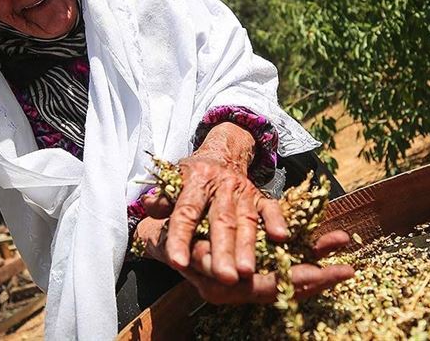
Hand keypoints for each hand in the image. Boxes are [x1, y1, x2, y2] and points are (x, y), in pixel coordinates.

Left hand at [143, 122, 287, 283]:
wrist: (223, 152)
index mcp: (195, 180)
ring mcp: (243, 190)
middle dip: (222, 250)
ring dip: (247, 246)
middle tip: (223, 278)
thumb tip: (149, 206)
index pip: (186, 212)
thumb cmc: (193, 175)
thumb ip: (161, 198)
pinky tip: (280, 238)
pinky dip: (276, 221)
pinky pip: (271, 208)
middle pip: (221, 220)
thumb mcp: (172, 179)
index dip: (180, 237)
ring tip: (247, 272)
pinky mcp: (261, 195)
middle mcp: (221, 184)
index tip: (176, 262)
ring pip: (246, 220)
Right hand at [181, 230, 353, 304]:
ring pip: (291, 279)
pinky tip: (334, 243)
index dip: (291, 281)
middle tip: (345, 271)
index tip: (318, 274)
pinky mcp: (260, 266)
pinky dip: (311, 254)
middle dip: (317, 279)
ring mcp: (252, 279)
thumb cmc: (170, 238)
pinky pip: (289, 263)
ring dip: (321, 268)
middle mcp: (239, 288)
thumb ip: (191, 251)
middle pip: (284, 288)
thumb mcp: (176, 241)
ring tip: (349, 260)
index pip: (264, 289)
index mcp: (221, 288)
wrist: (165, 240)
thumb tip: (203, 260)